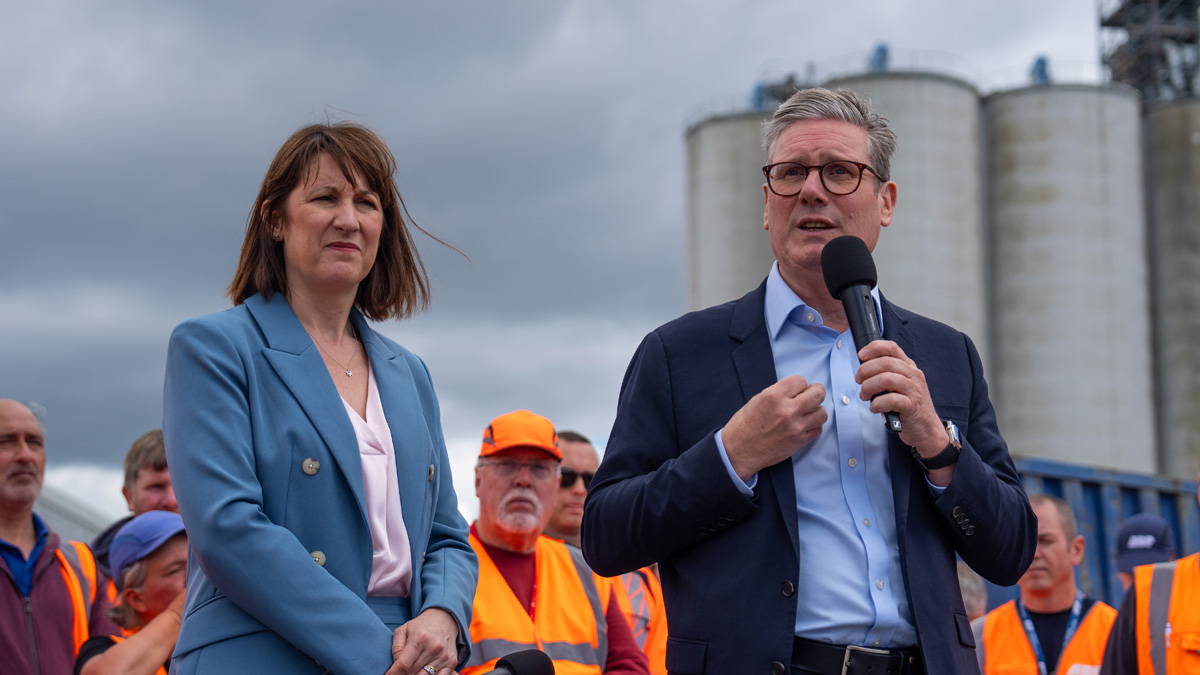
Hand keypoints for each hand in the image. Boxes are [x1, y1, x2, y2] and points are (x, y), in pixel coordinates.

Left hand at [385, 607, 458, 674]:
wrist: (444, 619)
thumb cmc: (420, 626)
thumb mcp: (403, 630)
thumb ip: (396, 648)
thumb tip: (395, 667)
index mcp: (419, 638)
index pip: (403, 665)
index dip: (393, 673)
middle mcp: (434, 647)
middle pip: (412, 673)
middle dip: (403, 674)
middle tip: (401, 670)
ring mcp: (444, 656)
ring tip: (412, 669)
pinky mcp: (452, 662)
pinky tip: (423, 672)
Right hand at [723, 374, 826, 480]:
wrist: (739, 450)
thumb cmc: (744, 426)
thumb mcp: (758, 400)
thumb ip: (779, 393)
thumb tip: (798, 391)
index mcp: (773, 396)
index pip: (801, 380)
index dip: (800, 384)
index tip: (797, 389)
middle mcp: (787, 410)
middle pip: (818, 394)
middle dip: (815, 392)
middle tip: (811, 396)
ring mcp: (795, 427)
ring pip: (822, 413)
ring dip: (816, 411)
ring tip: (807, 412)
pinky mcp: (799, 441)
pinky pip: (818, 429)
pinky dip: (814, 426)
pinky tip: (804, 425)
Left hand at [855, 340, 950, 457]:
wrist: (927, 430)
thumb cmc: (909, 407)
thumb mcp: (899, 386)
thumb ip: (885, 375)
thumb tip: (862, 370)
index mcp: (908, 367)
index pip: (892, 347)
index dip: (874, 348)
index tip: (861, 356)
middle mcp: (913, 375)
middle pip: (885, 362)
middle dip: (865, 370)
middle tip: (859, 381)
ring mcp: (914, 390)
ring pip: (887, 378)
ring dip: (869, 386)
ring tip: (865, 395)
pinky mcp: (912, 406)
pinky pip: (891, 399)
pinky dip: (878, 403)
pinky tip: (875, 408)